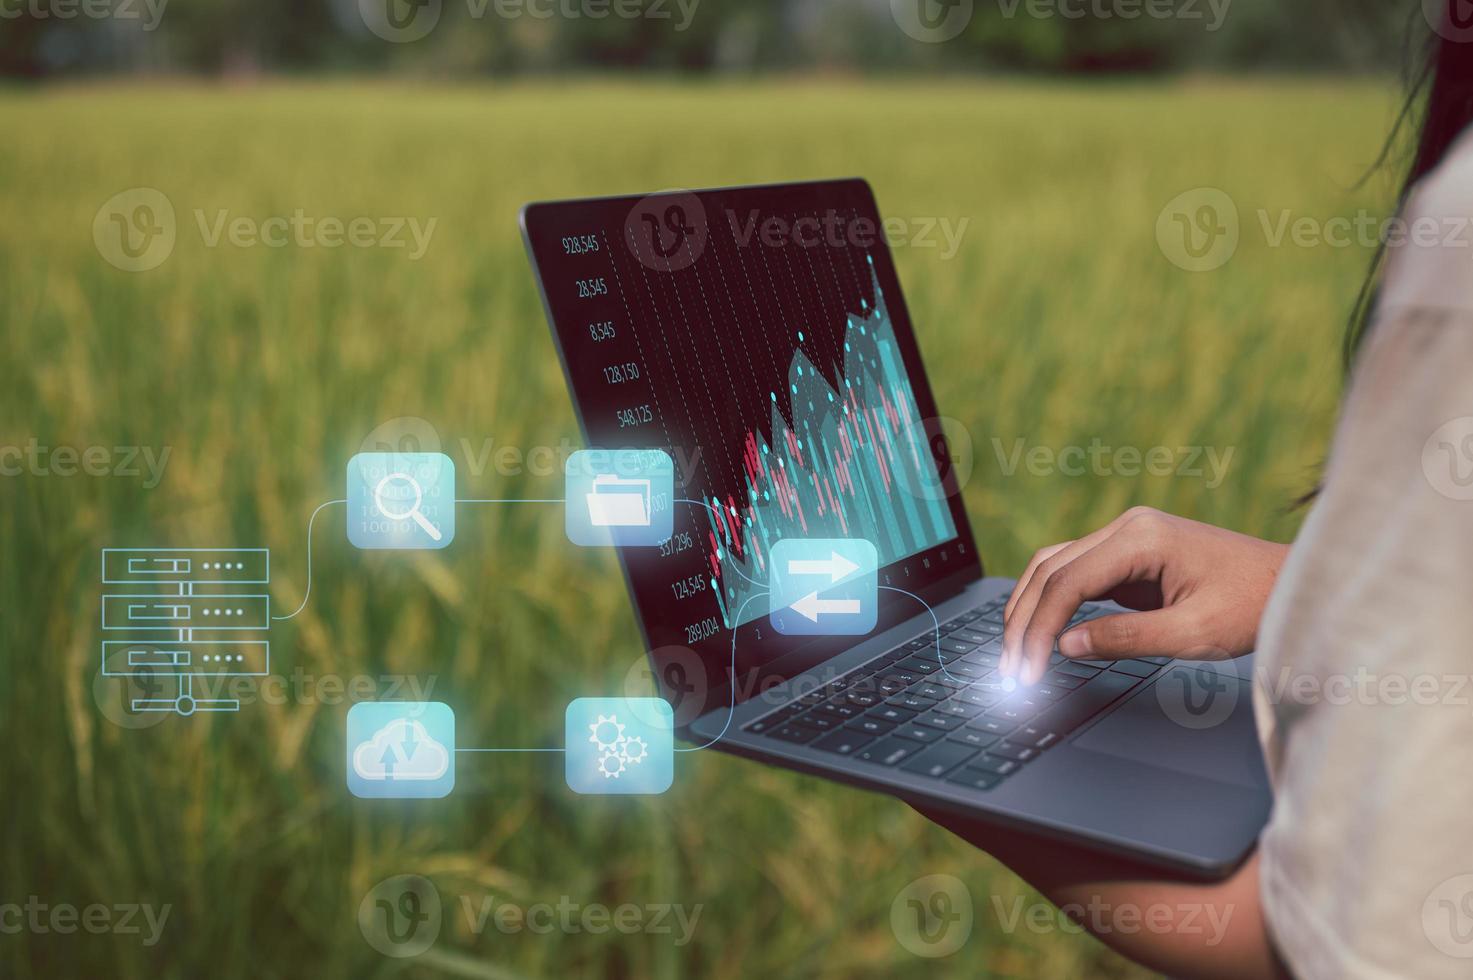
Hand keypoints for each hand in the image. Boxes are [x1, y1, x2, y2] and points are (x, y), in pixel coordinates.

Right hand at [999, 506, 1287, 684]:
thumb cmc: (1253, 604)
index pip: (1066, 584)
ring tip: (1015, 652)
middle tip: (1010, 669)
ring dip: (1030, 609)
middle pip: (1049, 571)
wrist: (1291, 584)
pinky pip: (1075, 574)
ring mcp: (1125, 538)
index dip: (1039, 630)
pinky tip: (1043, 632)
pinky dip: (1053, 603)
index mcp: (1141, 538)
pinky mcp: (1129, 555)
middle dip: (1023, 621)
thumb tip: (1065, 646)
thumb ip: (1125, 639)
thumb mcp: (1192, 632)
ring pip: (1054, 568)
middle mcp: (1126, 528)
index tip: (1027, 671)